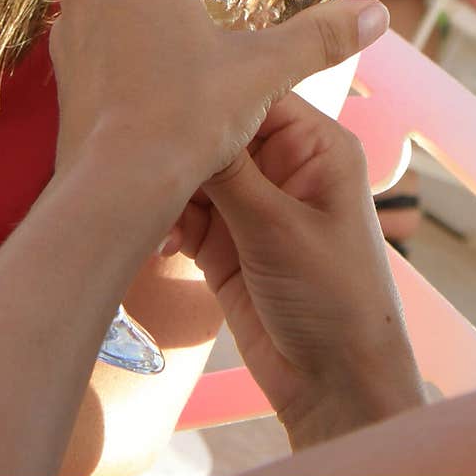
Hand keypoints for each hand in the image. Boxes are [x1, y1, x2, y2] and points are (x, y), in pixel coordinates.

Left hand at [49, 0, 390, 233]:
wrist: (115, 186)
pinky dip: (136, 23)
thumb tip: (376, 16)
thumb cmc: (185, 118)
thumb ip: (320, 38)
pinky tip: (166, 54)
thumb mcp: (264, 71)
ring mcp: (77, 19)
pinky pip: (107, 22)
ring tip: (203, 9)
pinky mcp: (67, 58)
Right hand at [173, 94, 424, 448]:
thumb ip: (231, 173)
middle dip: (183, 146)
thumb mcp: (279, 228)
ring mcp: (254, 204)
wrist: (334, 383)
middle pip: (220, 132)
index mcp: (316, 146)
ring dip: (170, 190)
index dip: (214, 92)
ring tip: (147, 207)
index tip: (163, 97)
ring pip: (196, 174)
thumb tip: (187, 117)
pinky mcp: (227, 241)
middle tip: (141, 157)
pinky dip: (169, 224)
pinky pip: (186, 214)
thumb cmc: (334, 297)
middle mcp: (284, 167)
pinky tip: (162, 244)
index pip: (259, 94)